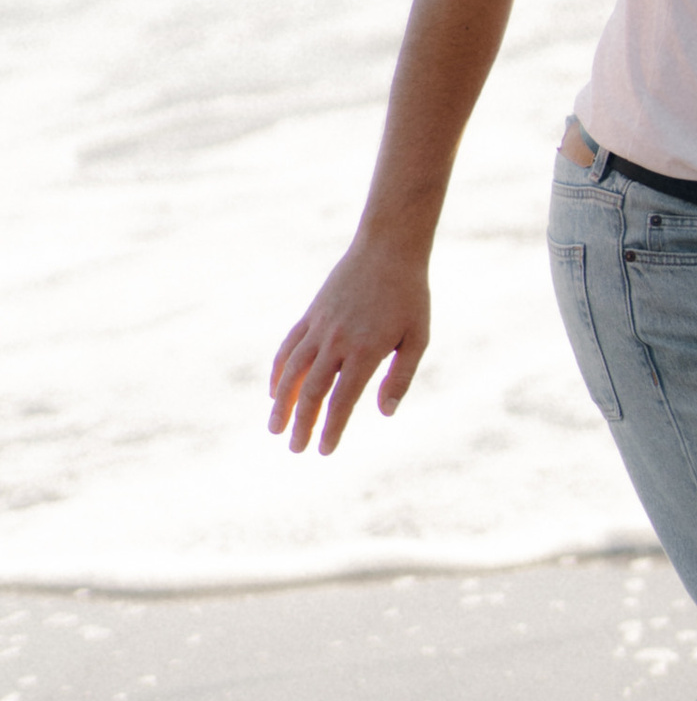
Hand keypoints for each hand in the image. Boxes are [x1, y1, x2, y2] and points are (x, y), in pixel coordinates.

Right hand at [268, 240, 431, 455]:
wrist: (388, 249)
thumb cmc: (409, 296)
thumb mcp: (418, 337)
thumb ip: (401, 376)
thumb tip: (385, 413)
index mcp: (366, 350)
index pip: (342, 400)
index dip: (331, 428)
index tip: (324, 451)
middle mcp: (337, 341)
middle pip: (312, 391)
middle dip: (302, 423)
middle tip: (296, 448)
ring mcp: (320, 326)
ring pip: (292, 371)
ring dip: (281, 402)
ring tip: (274, 428)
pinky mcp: (311, 314)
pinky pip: (289, 347)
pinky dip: (279, 371)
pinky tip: (275, 391)